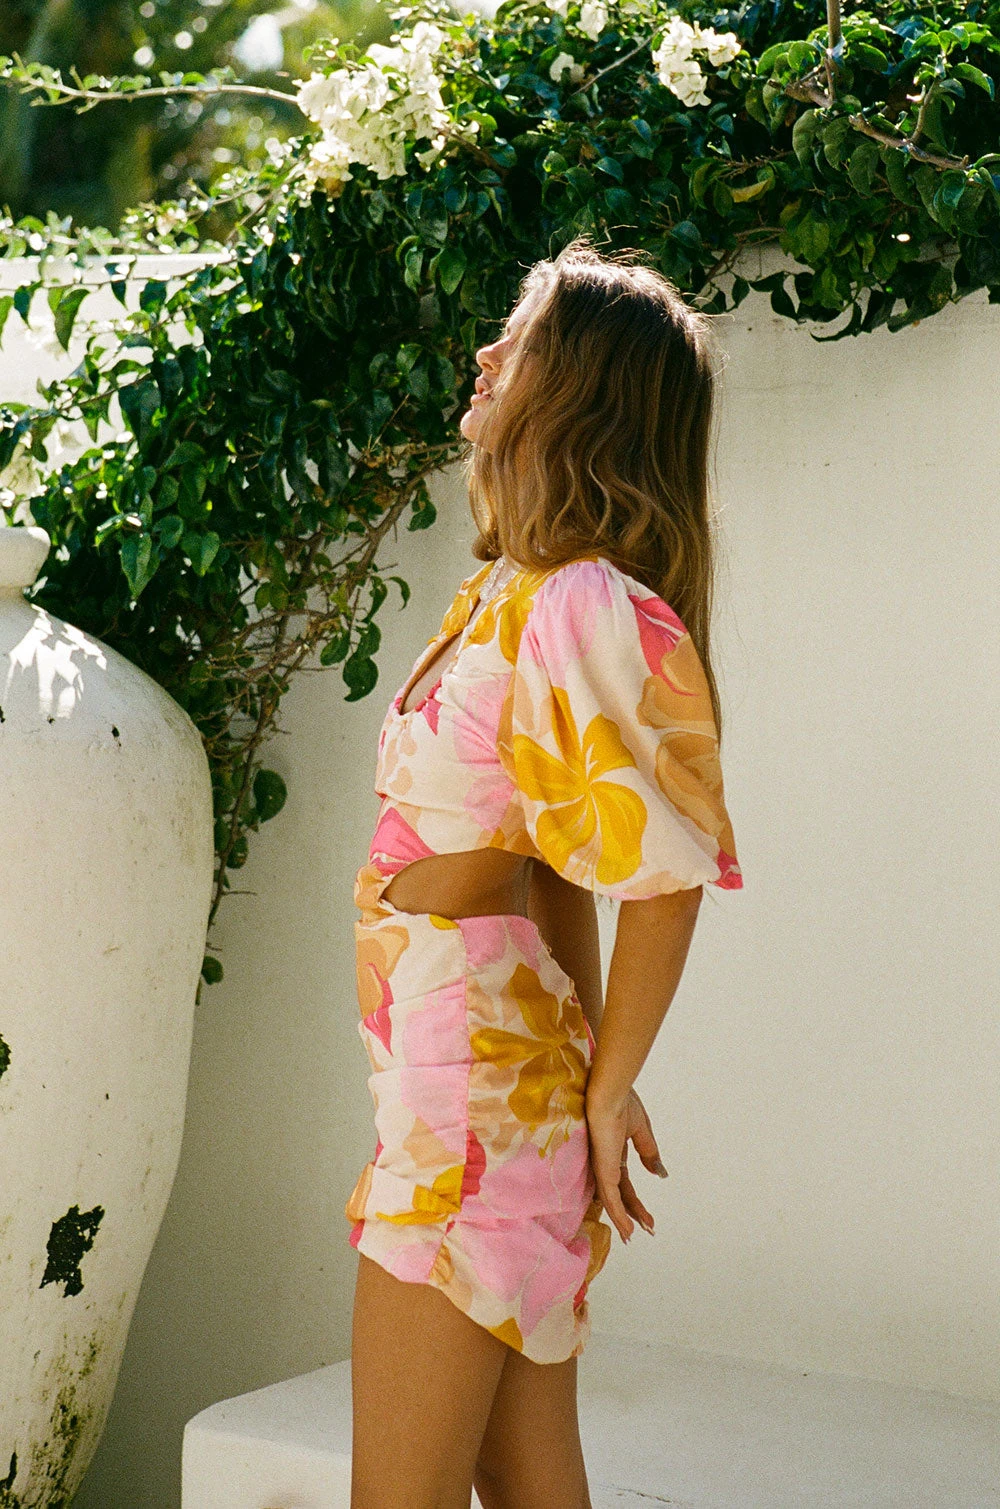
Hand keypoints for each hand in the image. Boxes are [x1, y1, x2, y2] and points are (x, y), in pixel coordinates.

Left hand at [585, 1085, 667, 1243]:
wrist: (608, 1094)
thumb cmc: (621, 1103)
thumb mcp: (641, 1131)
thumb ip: (649, 1152)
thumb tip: (660, 1173)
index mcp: (614, 1152)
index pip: (625, 1183)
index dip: (634, 1201)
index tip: (648, 1217)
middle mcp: (605, 1163)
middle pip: (619, 1195)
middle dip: (632, 1213)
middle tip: (643, 1229)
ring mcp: (603, 1167)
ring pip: (613, 1201)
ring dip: (625, 1220)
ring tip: (632, 1236)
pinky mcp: (602, 1170)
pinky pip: (610, 1197)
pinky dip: (619, 1215)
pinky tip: (627, 1229)